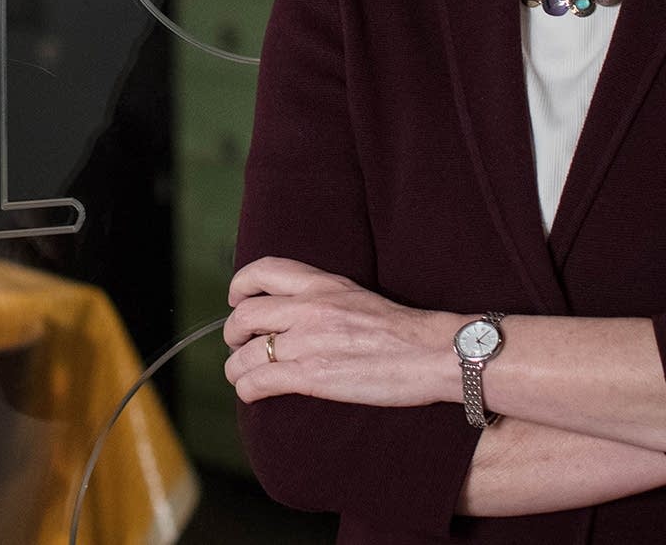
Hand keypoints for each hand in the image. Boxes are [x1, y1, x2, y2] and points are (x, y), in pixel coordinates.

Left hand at [223, 256, 456, 407]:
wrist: (433, 354)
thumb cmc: (403, 331)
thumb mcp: (358, 296)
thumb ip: (324, 297)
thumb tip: (297, 312)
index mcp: (322, 284)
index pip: (262, 271)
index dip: (240, 287)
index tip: (237, 301)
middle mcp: (310, 308)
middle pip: (244, 316)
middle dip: (232, 335)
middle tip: (238, 346)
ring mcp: (308, 342)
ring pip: (245, 354)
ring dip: (236, 369)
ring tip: (243, 376)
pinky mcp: (312, 376)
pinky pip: (258, 382)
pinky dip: (248, 390)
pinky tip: (254, 395)